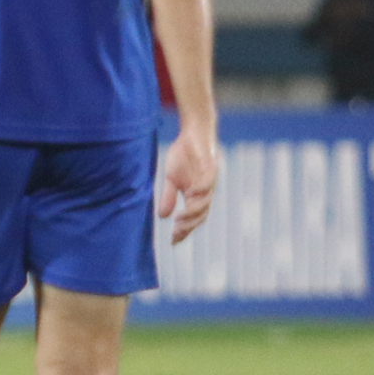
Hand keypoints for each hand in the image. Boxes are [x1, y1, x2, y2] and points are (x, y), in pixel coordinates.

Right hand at [158, 123, 217, 243]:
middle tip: (176, 233)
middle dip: (189, 226)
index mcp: (196, 195)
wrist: (193, 133)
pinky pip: (207, 183)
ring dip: (193, 212)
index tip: (173, 241)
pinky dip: (200, 190)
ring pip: (205, 202)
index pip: (193, 218)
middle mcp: (205, 192)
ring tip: (180, 219)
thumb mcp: (171, 178)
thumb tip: (162, 216)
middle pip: (201, 215)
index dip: (184, 230)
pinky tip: (190, 195)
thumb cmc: (183, 156)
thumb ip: (169, 196)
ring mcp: (209, 181)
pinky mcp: (211, 168)